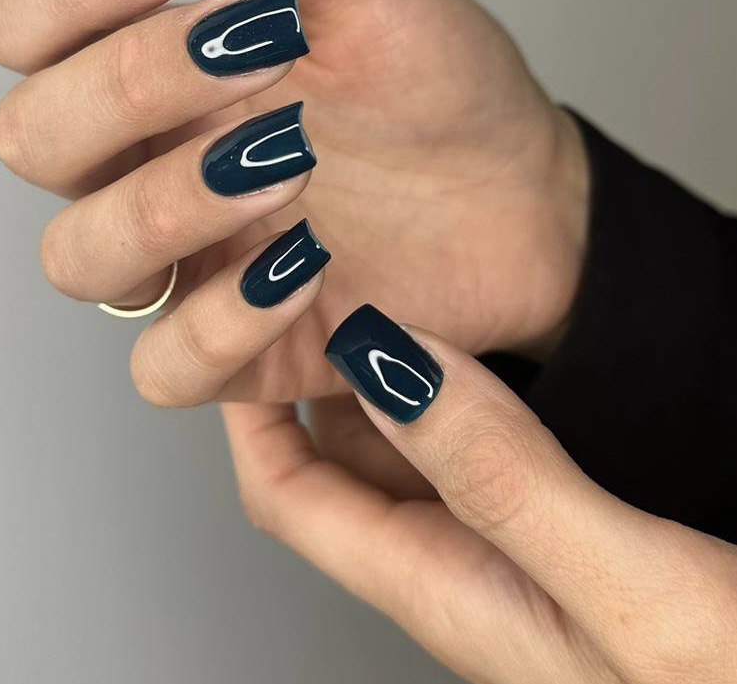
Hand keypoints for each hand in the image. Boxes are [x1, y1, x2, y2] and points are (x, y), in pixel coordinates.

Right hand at [0, 0, 586, 412]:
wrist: (518, 195)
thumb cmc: (440, 88)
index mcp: (156, 69)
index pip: (22, 27)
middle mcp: (148, 163)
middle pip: (31, 140)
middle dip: (131, 87)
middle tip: (260, 55)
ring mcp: (186, 260)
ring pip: (77, 259)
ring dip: (170, 204)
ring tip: (292, 162)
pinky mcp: (234, 347)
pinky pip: (164, 367)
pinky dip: (223, 319)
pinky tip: (306, 265)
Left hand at [223, 308, 736, 683]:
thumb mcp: (624, 584)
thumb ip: (503, 481)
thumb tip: (390, 366)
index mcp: (442, 585)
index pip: (292, 495)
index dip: (250, 412)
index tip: (241, 324)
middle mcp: (460, 561)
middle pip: (337, 461)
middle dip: (307, 373)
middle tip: (306, 279)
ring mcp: (510, 541)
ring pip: (406, 442)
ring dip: (378, 368)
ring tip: (369, 281)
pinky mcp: (562, 521)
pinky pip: (473, 441)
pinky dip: (453, 382)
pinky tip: (471, 334)